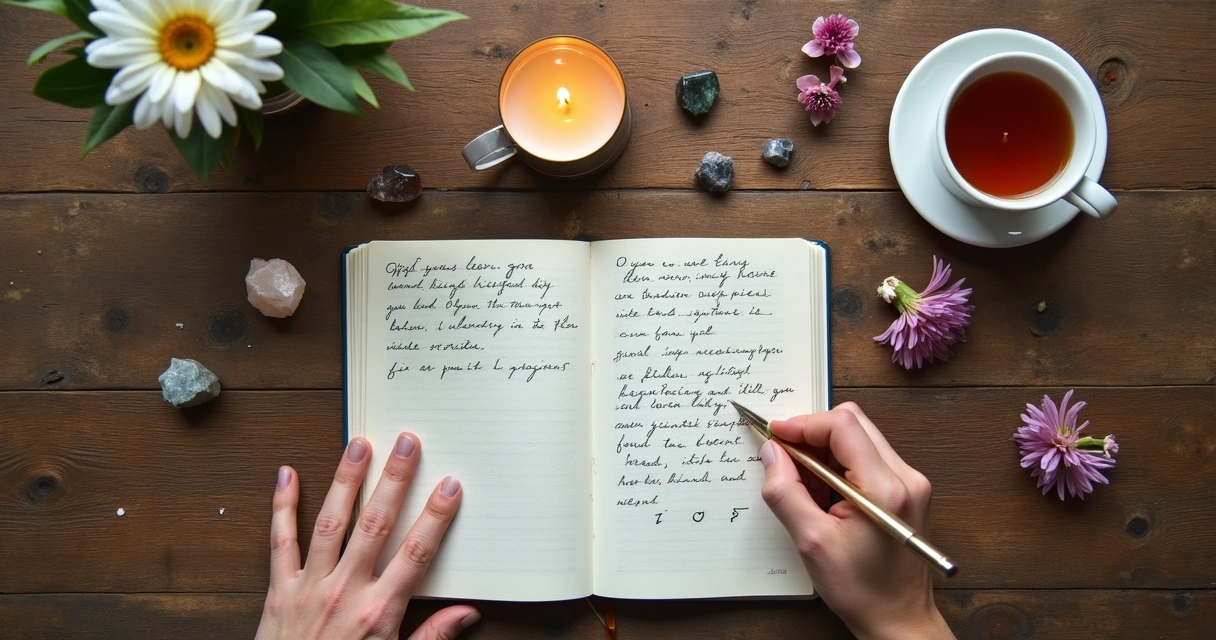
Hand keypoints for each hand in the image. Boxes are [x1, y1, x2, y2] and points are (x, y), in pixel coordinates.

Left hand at [256, 434, 478, 639]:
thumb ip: (432, 638)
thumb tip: (467, 614)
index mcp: (378, 612)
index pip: (416, 554)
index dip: (435, 517)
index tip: (449, 486)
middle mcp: (345, 592)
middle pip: (376, 525)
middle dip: (395, 480)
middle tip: (407, 443)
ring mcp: (309, 587)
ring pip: (330, 522)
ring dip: (346, 480)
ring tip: (358, 444)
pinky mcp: (278, 591)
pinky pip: (280, 542)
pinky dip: (282, 506)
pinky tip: (286, 475)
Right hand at [759, 403, 953, 639]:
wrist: (899, 619)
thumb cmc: (863, 590)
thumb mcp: (811, 542)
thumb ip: (786, 492)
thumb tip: (771, 453)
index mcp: (885, 489)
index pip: (842, 426)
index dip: (803, 424)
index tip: (776, 435)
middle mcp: (905, 477)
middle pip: (853, 423)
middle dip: (813, 433)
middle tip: (786, 458)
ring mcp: (910, 482)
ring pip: (860, 436)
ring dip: (825, 450)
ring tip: (806, 486)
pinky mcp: (906, 489)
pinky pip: (867, 456)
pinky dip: (839, 464)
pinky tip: (824, 493)